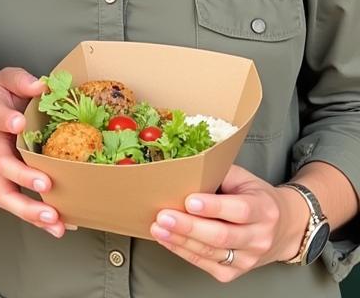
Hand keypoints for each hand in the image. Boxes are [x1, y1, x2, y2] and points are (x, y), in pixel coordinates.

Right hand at [0, 68, 69, 237]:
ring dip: (29, 210)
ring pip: (6, 194)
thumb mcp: (6, 79)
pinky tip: (59, 226)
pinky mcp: (6, 183)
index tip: (19, 123)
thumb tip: (42, 86)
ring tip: (52, 219)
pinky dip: (37, 219)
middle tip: (45, 183)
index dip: (5, 119)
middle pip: (2, 164)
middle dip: (23, 176)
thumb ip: (21, 80)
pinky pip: (17, 204)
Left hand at [150, 165, 309, 279]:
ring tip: (157, 228)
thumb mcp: (243, 178)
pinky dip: (184, 252)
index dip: (214, 207)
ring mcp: (248, 259)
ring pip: (212, 253)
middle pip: (222, 236)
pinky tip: (167, 240)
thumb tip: (183, 166)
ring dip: (181, 241)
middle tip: (163, 216)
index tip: (189, 201)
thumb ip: (217, 173)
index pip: (239, 210)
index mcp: (264, 210)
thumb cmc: (256, 197)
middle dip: (189, 227)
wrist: (283, 229)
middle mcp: (259, 238)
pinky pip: (207, 264)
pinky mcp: (235, 273)